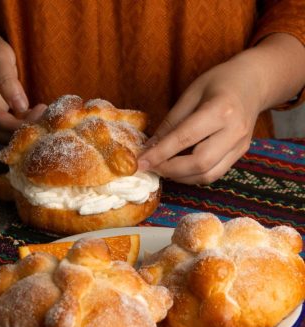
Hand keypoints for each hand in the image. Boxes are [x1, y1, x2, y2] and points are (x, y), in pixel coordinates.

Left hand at [138, 57, 261, 184]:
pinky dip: (192, 175)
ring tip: (162, 168)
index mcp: (221, 110)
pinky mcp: (240, 154)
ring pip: (208, 175)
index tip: (141, 162)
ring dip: (180, 177)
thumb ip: (171, 123)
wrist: (253, 82)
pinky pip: (214, 173)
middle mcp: (234, 131)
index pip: (185, 138)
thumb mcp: (190, 94)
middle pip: (200, 163)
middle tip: (150, 167)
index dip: (160, 154)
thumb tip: (150, 148)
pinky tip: (178, 168)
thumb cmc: (218, 82)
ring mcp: (240, 146)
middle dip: (170, 170)